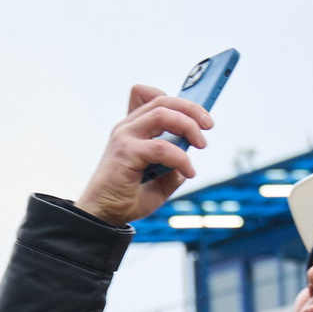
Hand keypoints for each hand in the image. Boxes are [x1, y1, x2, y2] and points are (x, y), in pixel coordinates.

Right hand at [74, 85, 214, 226]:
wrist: (104, 216)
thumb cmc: (126, 198)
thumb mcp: (159, 181)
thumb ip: (173, 165)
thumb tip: (189, 157)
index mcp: (132, 129)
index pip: (149, 95)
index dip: (176, 99)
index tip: (198, 115)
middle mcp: (127, 128)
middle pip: (162, 101)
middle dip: (191, 108)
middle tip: (209, 125)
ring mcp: (124, 137)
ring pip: (162, 114)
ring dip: (188, 125)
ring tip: (201, 144)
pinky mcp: (125, 151)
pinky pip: (161, 147)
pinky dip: (181, 158)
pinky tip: (188, 172)